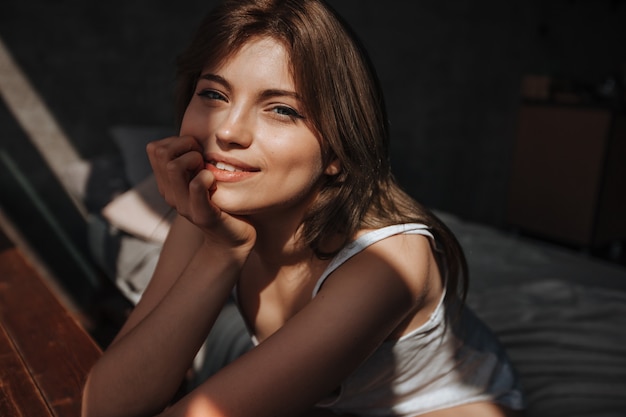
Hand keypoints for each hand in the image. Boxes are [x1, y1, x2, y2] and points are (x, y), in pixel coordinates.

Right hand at [146, 135, 255, 253]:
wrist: (233, 239)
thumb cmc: (222, 202)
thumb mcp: (202, 177)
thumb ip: (193, 161)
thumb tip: (191, 135)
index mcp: (167, 184)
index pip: (155, 148)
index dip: (177, 141)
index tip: (197, 152)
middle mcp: (170, 194)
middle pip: (161, 152)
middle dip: (185, 146)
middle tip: (203, 159)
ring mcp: (184, 205)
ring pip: (173, 166)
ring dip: (195, 159)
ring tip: (207, 170)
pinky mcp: (202, 215)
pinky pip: (195, 187)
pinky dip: (205, 177)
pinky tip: (213, 180)